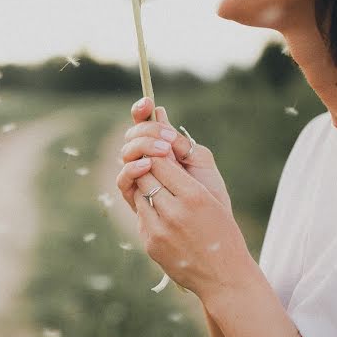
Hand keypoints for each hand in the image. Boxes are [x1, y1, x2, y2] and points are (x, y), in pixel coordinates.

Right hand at [116, 97, 230, 211]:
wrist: (212, 234)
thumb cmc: (211, 198)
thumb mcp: (202, 164)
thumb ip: (182, 143)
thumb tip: (160, 112)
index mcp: (163, 150)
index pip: (145, 125)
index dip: (141, 111)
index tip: (147, 102)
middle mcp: (148, 163)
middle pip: (132, 137)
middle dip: (145, 131)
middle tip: (167, 139)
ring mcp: (140, 181)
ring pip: (126, 155)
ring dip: (141, 147)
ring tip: (164, 150)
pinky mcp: (135, 201)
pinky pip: (124, 181)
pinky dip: (132, 169)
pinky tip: (147, 165)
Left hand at [130, 156, 254, 300]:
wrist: (225, 277)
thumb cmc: (225, 234)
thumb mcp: (215, 200)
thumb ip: (188, 179)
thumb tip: (162, 157)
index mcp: (195, 196)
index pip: (160, 163)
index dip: (158, 159)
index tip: (161, 158)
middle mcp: (174, 212)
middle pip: (145, 178)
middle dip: (149, 173)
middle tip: (156, 173)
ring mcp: (159, 230)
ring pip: (139, 197)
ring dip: (146, 192)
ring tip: (162, 196)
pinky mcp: (151, 244)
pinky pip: (142, 219)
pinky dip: (148, 213)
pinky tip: (163, 218)